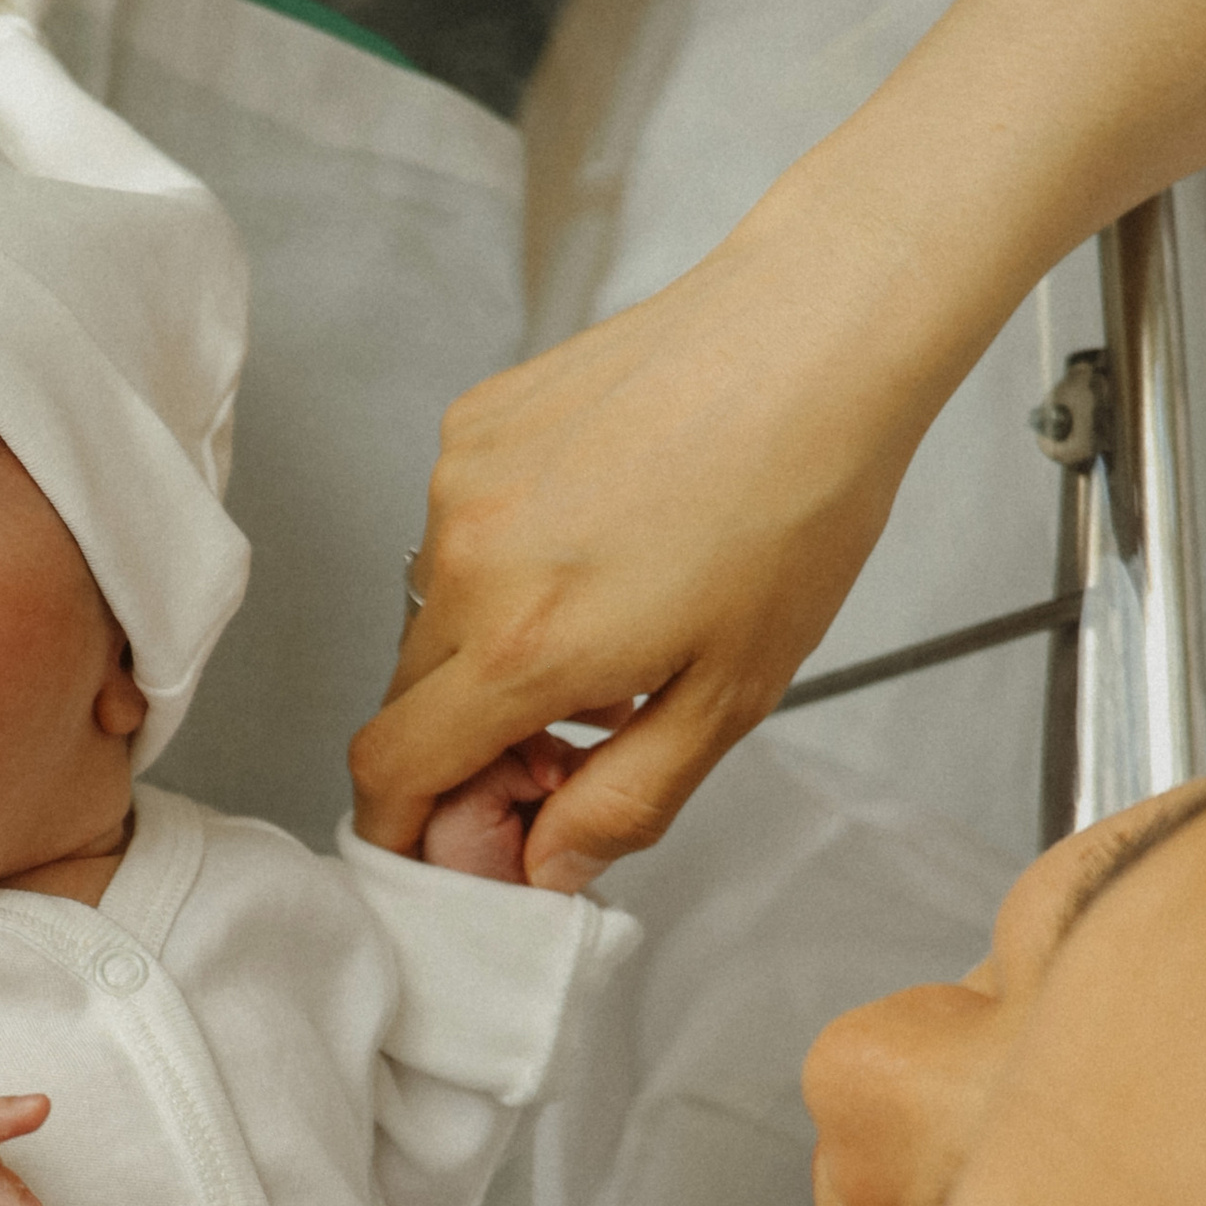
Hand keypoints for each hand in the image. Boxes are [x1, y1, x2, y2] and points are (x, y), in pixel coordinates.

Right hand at [351, 197, 938, 898]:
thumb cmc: (797, 505)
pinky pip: (459, 527)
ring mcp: (458, 482)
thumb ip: (624, 801)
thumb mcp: (731, 695)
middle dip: (472, 738)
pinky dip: (508, 557)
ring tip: (612, 617)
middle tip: (581, 734)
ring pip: (434, 610)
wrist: (814, 337)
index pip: (391, 766)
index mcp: (522, 646)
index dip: (406, 825)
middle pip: (410, 696)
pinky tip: (603, 534)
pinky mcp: (473, 422)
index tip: (450, 839)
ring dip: (492, 644)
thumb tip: (547, 867)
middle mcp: (466, 561)